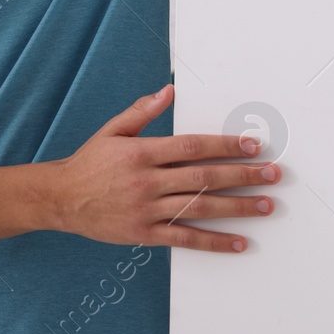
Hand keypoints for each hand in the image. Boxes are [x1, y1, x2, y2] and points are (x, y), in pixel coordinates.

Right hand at [48, 84, 279, 251]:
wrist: (61, 198)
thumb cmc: (89, 163)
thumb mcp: (112, 131)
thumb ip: (142, 112)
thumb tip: (169, 91)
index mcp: (141, 153)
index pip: (192, 147)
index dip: (225, 145)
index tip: (253, 146)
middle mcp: (146, 181)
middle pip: (204, 178)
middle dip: (243, 176)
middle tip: (273, 174)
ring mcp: (147, 210)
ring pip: (200, 208)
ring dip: (237, 207)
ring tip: (266, 205)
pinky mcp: (144, 234)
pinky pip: (185, 239)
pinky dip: (214, 242)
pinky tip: (239, 242)